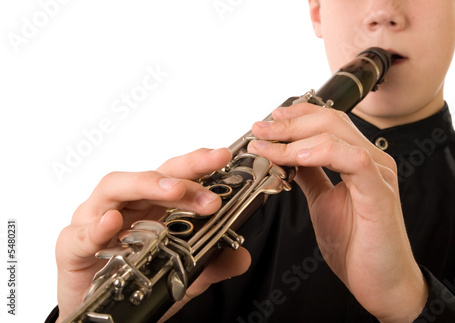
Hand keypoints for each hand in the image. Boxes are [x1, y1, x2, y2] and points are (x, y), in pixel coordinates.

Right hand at [55, 148, 249, 321]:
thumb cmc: (135, 279)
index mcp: (150, 205)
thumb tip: (240, 257)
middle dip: (181, 175)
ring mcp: (95, 220)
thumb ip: (210, 264)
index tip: (222, 156)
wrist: (100, 311)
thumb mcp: (182, 274)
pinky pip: (81, 233)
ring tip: (173, 191)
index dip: (197, 163)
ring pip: (114, 188)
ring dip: (146, 186)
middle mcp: (124, 205)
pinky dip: (97, 226)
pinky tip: (113, 222)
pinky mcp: (72, 247)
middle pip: (150, 176)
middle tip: (208, 189)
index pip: (175, 175)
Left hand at [248, 103, 427, 321]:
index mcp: (358, 160)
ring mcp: (378, 174)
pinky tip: (296, 159)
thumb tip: (289, 156)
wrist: (382, 283)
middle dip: (288, 123)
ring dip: (295, 137)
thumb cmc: (356, 245)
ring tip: (268, 146)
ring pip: (337, 135)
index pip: (327, 121)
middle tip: (259, 130)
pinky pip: (354, 160)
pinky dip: (322, 153)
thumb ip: (311, 175)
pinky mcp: (380, 193)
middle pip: (329, 121)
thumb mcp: (323, 202)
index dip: (296, 115)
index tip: (267, 122)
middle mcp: (371, 160)